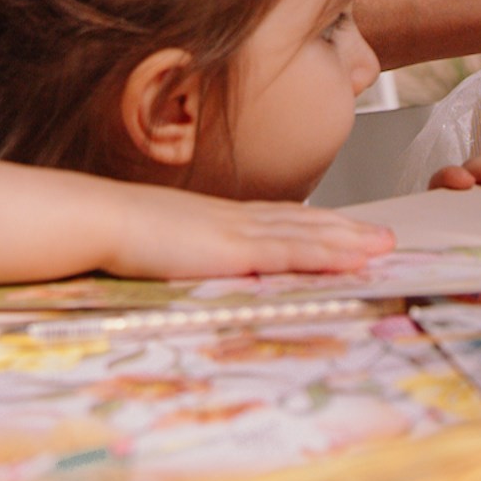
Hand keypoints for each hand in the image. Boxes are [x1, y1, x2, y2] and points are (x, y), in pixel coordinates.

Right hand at [105, 188, 394, 281]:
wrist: (98, 219)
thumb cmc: (115, 234)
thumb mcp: (158, 241)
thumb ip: (180, 250)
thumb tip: (186, 262)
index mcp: (217, 217)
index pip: (279, 218)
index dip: (316, 223)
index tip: (342, 228)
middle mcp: (235, 218)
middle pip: (304, 222)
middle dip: (346, 230)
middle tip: (383, 237)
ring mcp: (238, 231)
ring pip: (307, 234)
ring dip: (348, 241)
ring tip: (382, 247)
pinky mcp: (235, 248)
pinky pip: (292, 252)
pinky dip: (326, 254)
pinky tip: (352, 258)